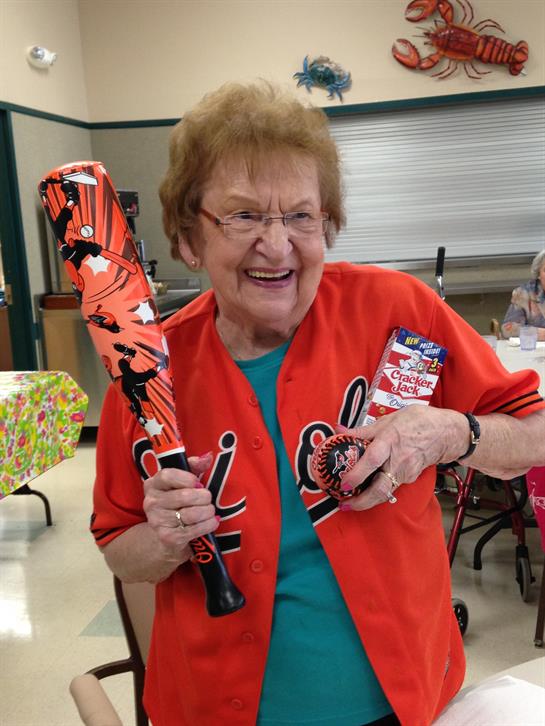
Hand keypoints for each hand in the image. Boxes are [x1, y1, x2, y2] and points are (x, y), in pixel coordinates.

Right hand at [143, 452, 217, 561]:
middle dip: (203, 497)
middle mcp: (151, 502)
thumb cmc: (179, 502)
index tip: (198, 483)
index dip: (186, 478)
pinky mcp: (167, 537)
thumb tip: (207, 457)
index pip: (167, 475)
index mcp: (152, 484)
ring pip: (191, 514)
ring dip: (207, 512)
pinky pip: (193, 530)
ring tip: (210, 511)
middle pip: (184, 496)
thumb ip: (194, 466)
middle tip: (208, 499)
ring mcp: (157, 521)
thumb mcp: (184, 482)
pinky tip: (211, 522)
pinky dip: (208, 525)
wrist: (169, 534)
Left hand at [335, 406, 467, 509]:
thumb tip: (338, 430)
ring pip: (385, 491)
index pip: (372, 460)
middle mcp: (398, 460)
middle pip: (380, 488)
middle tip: (345, 505)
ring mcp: (406, 472)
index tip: (343, 484)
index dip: (357, 474)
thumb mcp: (388, 420)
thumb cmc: (416, 422)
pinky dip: (378, 491)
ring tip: (352, 502)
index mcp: (389, 441)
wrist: (446, 433)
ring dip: (368, 500)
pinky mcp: (410, 478)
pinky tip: (368, 491)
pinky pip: (391, 486)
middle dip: (362, 501)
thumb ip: (362, 430)